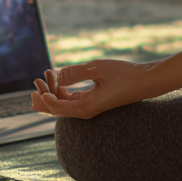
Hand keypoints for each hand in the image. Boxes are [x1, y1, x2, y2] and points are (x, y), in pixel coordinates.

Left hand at [31, 60, 156, 119]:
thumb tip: (58, 75)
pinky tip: (59, 79)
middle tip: (35, 81)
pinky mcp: (95, 101)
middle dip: (44, 95)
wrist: (146, 81)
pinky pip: (73, 99)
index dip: (43, 98)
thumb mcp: (97, 69)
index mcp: (86, 107)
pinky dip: (64, 90)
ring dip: (54, 90)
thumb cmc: (124, 75)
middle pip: (58, 108)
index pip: (56, 108)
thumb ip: (75, 73)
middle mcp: (86, 111)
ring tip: (46, 75)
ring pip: (65, 103)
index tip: (37, 84)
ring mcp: (90, 106)